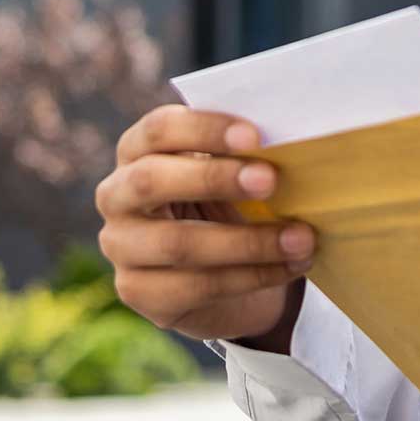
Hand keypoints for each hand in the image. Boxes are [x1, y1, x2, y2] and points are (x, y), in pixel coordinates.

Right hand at [95, 104, 315, 344]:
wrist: (230, 264)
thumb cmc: (235, 195)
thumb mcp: (237, 167)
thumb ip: (248, 153)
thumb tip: (294, 142)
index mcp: (139, 149)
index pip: (159, 129)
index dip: (204, 129)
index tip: (255, 136)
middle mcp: (117, 195)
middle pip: (150, 181)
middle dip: (214, 179)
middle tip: (271, 180)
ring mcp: (122, 247)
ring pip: (178, 243)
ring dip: (248, 241)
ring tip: (302, 237)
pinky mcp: (139, 292)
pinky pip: (196, 285)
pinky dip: (252, 275)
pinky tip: (290, 265)